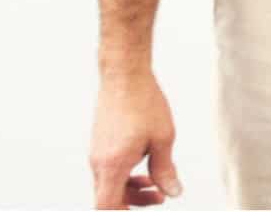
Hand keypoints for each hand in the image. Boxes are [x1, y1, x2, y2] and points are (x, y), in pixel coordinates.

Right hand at [90, 70, 181, 208]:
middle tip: (160, 197)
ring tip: (156, 181)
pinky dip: (125, 173)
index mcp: (112, 165)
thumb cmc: (144, 102)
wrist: (124, 73)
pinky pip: (109, 168)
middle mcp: (99, 162)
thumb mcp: (163, 138)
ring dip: (131, 187)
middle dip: (134, 202)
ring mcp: (97, 151)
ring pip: (109, 183)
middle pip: (109, 198)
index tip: (142, 209)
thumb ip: (165, 170)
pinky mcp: (100, 142)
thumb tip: (173, 193)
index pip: (107, 207)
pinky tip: (145, 162)